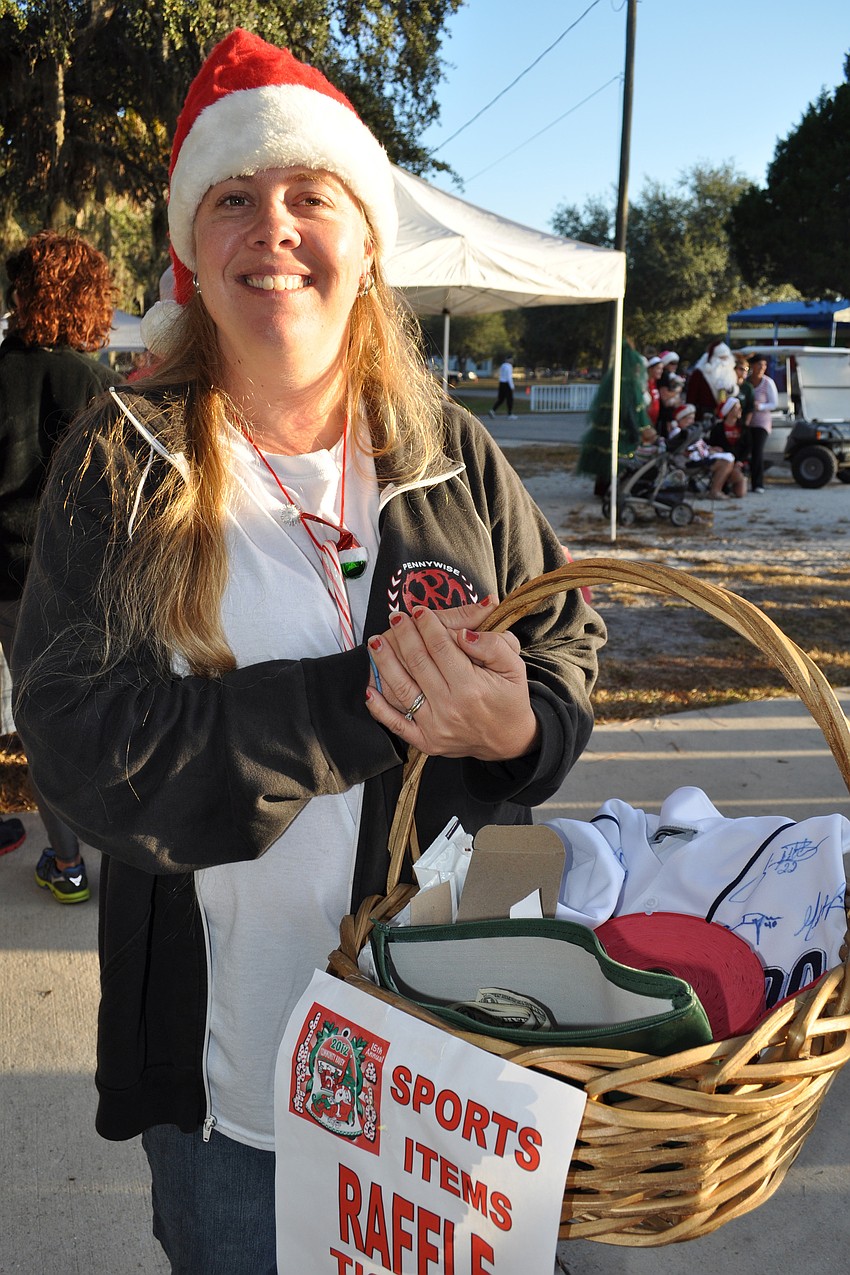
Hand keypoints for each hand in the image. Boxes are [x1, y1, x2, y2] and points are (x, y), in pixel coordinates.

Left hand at [365, 605, 538, 761]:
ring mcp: (435, 727)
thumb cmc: (509, 698)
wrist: (508, 740)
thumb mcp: (514, 666)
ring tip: (375, 641)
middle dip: (404, 635)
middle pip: (418, 663)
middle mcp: (450, 708)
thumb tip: (463, 634)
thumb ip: (493, 646)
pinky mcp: (425, 741)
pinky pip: (396, 724)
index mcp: (472, 687)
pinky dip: (379, 708)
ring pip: (401, 689)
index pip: (441, 647)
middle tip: (395, 617)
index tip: (419, 610)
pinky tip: (368, 688)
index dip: (427, 625)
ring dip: (384, 663)